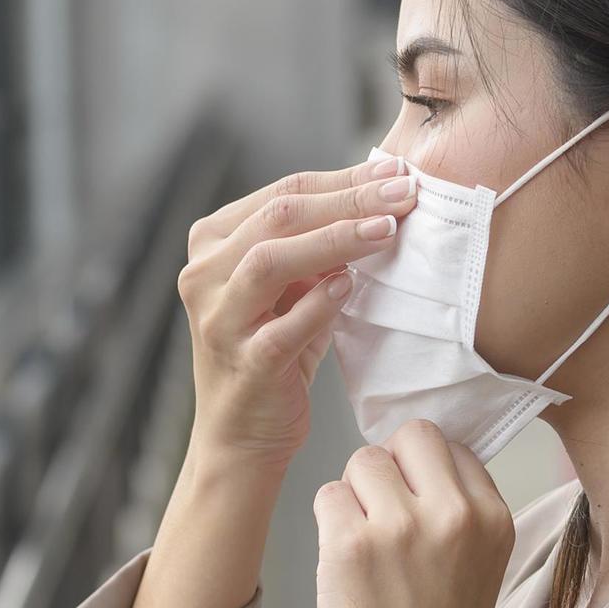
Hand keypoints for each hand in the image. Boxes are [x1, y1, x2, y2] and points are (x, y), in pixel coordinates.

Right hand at [176, 157, 416, 473]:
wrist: (242, 435)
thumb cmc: (275, 350)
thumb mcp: (292, 288)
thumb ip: (321, 245)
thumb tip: (382, 195)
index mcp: (213, 243)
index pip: (284, 193)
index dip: (344, 178)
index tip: (396, 172)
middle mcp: (204, 274)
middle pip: (279, 217)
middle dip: (348, 199)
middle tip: (404, 193)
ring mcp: (218, 320)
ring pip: (271, 261)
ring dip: (335, 240)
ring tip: (386, 230)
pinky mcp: (243, 364)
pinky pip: (282, 327)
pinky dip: (320, 303)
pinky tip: (352, 286)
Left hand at [312, 421, 517, 607]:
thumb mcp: (477, 571)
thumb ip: (458, 514)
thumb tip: (414, 461)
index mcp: (495, 519)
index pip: (452, 447)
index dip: (423, 473)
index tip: (415, 510)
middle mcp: (456, 514)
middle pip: (410, 437)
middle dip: (390, 469)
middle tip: (383, 520)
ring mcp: (402, 525)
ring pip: (362, 461)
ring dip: (354, 498)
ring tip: (365, 552)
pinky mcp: (351, 544)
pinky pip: (327, 495)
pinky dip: (328, 525)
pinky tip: (344, 568)